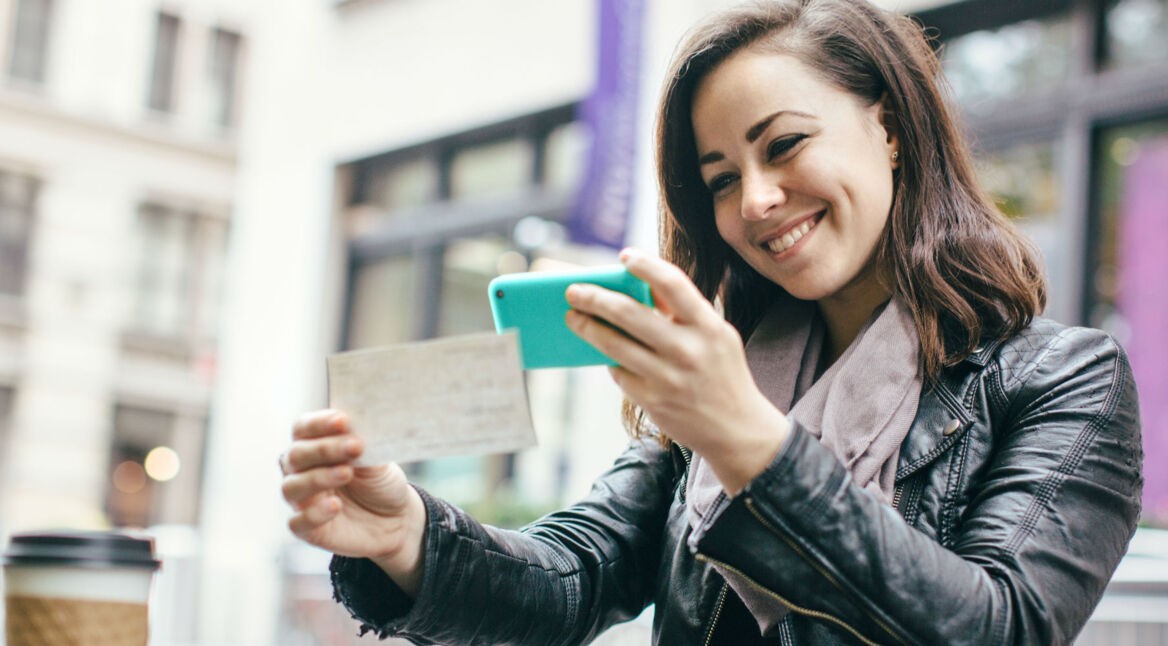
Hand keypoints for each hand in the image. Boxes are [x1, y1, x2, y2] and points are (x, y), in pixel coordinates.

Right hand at [280, 410, 425, 595]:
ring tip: (347, 473)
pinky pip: (298, 522)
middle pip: (296, 455)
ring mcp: (302, 501)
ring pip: (292, 487)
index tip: (343, 420)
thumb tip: (354, 426)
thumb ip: (361, 445)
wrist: (396, 519)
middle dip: (325, 448)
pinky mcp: (308, 530)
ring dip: (318, 477)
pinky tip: (335, 506)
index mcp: (314, 446)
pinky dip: (314, 513)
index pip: (303, 428)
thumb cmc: (379, 482)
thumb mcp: (376, 460)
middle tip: (355, 446)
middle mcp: (301, 471)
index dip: (319, 423)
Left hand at [565, 249, 789, 492]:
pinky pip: (619, 372)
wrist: (737, 430)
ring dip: (587, 328)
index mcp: (709, 327)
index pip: (673, 284)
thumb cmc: (721, 373)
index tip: (624, 256)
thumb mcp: (716, 336)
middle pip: (630, 314)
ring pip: (614, 345)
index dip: (646, 266)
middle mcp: (688, 351)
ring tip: (573, 317)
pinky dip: (608, 359)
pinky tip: (602, 350)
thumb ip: (684, 312)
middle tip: (573, 291)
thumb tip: (641, 283)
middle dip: (595, 299)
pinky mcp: (653, 401)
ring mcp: (669, 378)